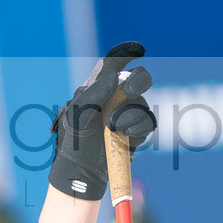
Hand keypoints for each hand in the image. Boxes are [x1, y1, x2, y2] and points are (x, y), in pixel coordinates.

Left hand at [48, 42, 155, 200]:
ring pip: (142, 103)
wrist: (82, 171)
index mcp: (96, 89)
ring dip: (130, 114)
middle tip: (126, 91)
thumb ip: (94, 94)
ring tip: (113, 128)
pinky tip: (126, 135)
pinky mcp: (136, 131)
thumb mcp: (78, 117)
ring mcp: (127, 114)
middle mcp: (114, 98)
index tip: (139, 50)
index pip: (111, 64)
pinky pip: (148, 122)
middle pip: (137, 78)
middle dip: (137, 81)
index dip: (126, 53)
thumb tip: (114, 76)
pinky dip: (139, 127)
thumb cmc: (75, 142)